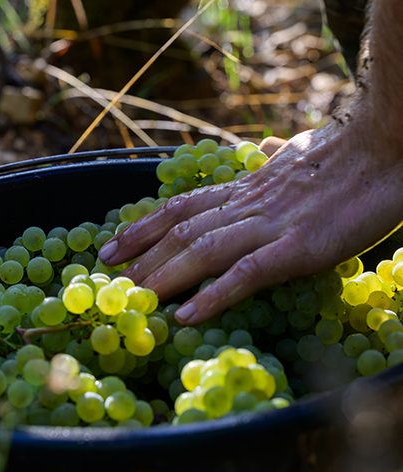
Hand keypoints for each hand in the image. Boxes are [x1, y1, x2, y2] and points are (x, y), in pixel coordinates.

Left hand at [99, 113, 402, 324]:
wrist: (385, 145)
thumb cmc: (345, 154)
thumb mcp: (299, 153)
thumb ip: (274, 157)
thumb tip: (262, 149)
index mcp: (245, 190)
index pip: (182, 206)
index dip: (144, 226)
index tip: (114, 244)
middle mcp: (247, 206)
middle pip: (181, 231)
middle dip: (142, 256)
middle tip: (108, 278)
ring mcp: (270, 227)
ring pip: (203, 251)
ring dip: (164, 276)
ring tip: (133, 298)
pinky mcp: (298, 248)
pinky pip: (247, 274)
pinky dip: (214, 295)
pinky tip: (187, 315)